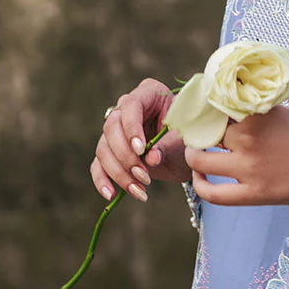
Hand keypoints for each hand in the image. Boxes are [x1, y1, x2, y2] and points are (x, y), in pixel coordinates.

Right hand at [91, 77, 190, 203]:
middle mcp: (128, 109)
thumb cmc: (189, 139)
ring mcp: (117, 130)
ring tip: (139, 190)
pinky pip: (98, 164)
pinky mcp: (111, 152)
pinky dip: (103, 180)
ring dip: (118, 173)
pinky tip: (110, 194)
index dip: (132, 128)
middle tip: (144, 176)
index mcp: (149, 93)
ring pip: (103, 149)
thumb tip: (150, 158)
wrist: (188, 154)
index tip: (141, 150)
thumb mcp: (185, 140)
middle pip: (111, 128)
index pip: (131, 106)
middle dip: (125, 156)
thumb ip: (168, 146)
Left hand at [185, 106, 288, 207]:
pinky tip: (200, 178)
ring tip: (196, 152)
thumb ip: (254, 114)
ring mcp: (250, 166)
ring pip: (200, 159)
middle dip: (195, 131)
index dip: (201, 109)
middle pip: (203, 131)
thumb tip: (224, 112)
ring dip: (193, 155)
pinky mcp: (256, 192)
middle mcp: (248, 137)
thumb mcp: (283, 113)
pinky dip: (200, 185)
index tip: (198, 111)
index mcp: (255, 112)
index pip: (212, 106)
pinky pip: (214, 192)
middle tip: (195, 133)